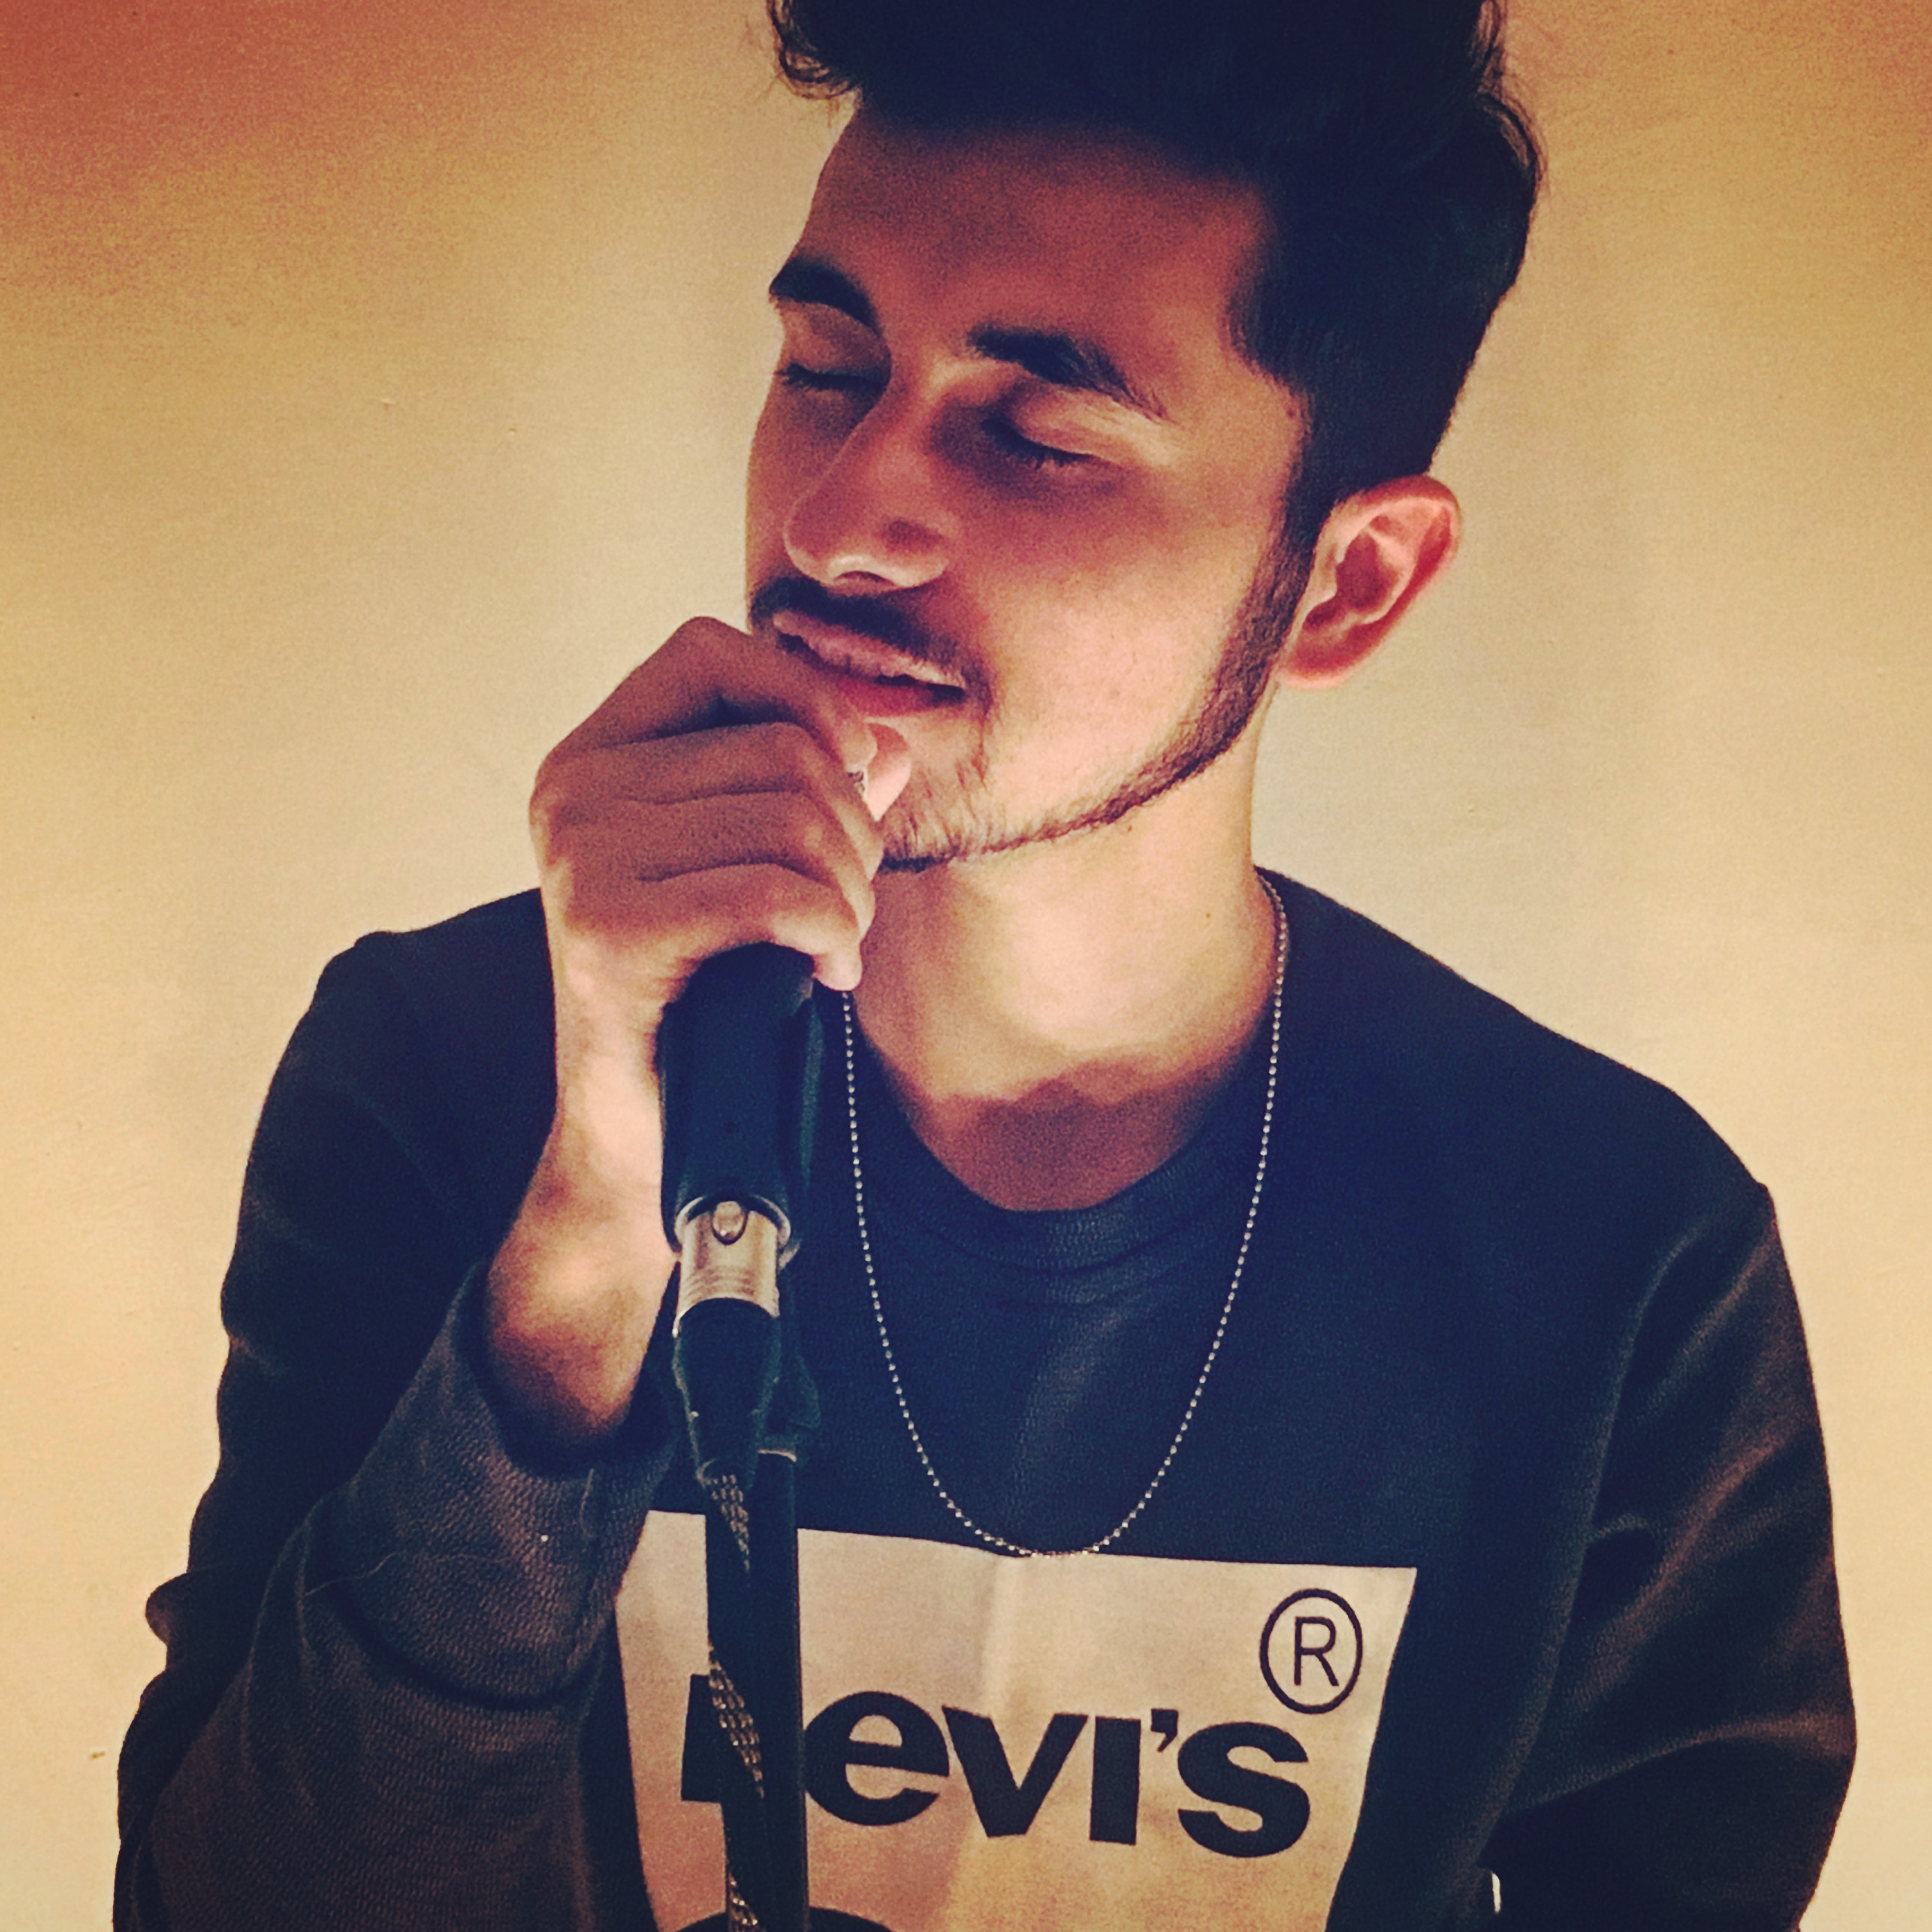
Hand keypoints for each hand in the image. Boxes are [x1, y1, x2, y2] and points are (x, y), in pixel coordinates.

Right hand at [485, 618, 909, 1449]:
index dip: (801, 693)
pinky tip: (824, 973)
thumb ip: (811, 792)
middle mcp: (573, 792)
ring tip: (834, 943)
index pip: (710, 650)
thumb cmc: (709, 990)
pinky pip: (775, 893)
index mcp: (595, 756)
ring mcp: (582, 859)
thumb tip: (885, 742)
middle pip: (781, 748)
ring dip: (849, 891)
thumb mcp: (756, 869)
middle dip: (852, 830)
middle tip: (846, 904)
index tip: (849, 767)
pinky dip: (831, 934)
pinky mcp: (610, 931)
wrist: (648, 1128)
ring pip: (793, 820)